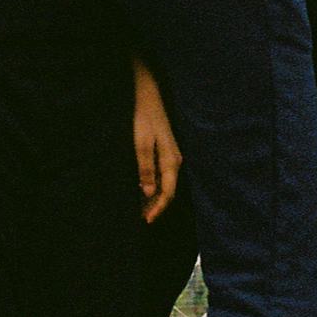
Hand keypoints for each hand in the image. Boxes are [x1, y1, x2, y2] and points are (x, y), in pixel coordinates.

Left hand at [132, 61, 181, 223]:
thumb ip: (146, 168)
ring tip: (141, 209)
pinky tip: (144, 190)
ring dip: (155, 197)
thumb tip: (149, 192)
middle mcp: (175, 161)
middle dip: (157, 206)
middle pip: (169, 191)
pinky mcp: (166, 153)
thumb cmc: (144, 118)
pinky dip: (154, 186)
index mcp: (171, 161)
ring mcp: (172, 157)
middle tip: (142, 218)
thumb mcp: (141, 143)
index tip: (146, 220)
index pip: (168, 193)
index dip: (158, 208)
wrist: (150, 96)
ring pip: (166, 184)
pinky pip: (163, 176)